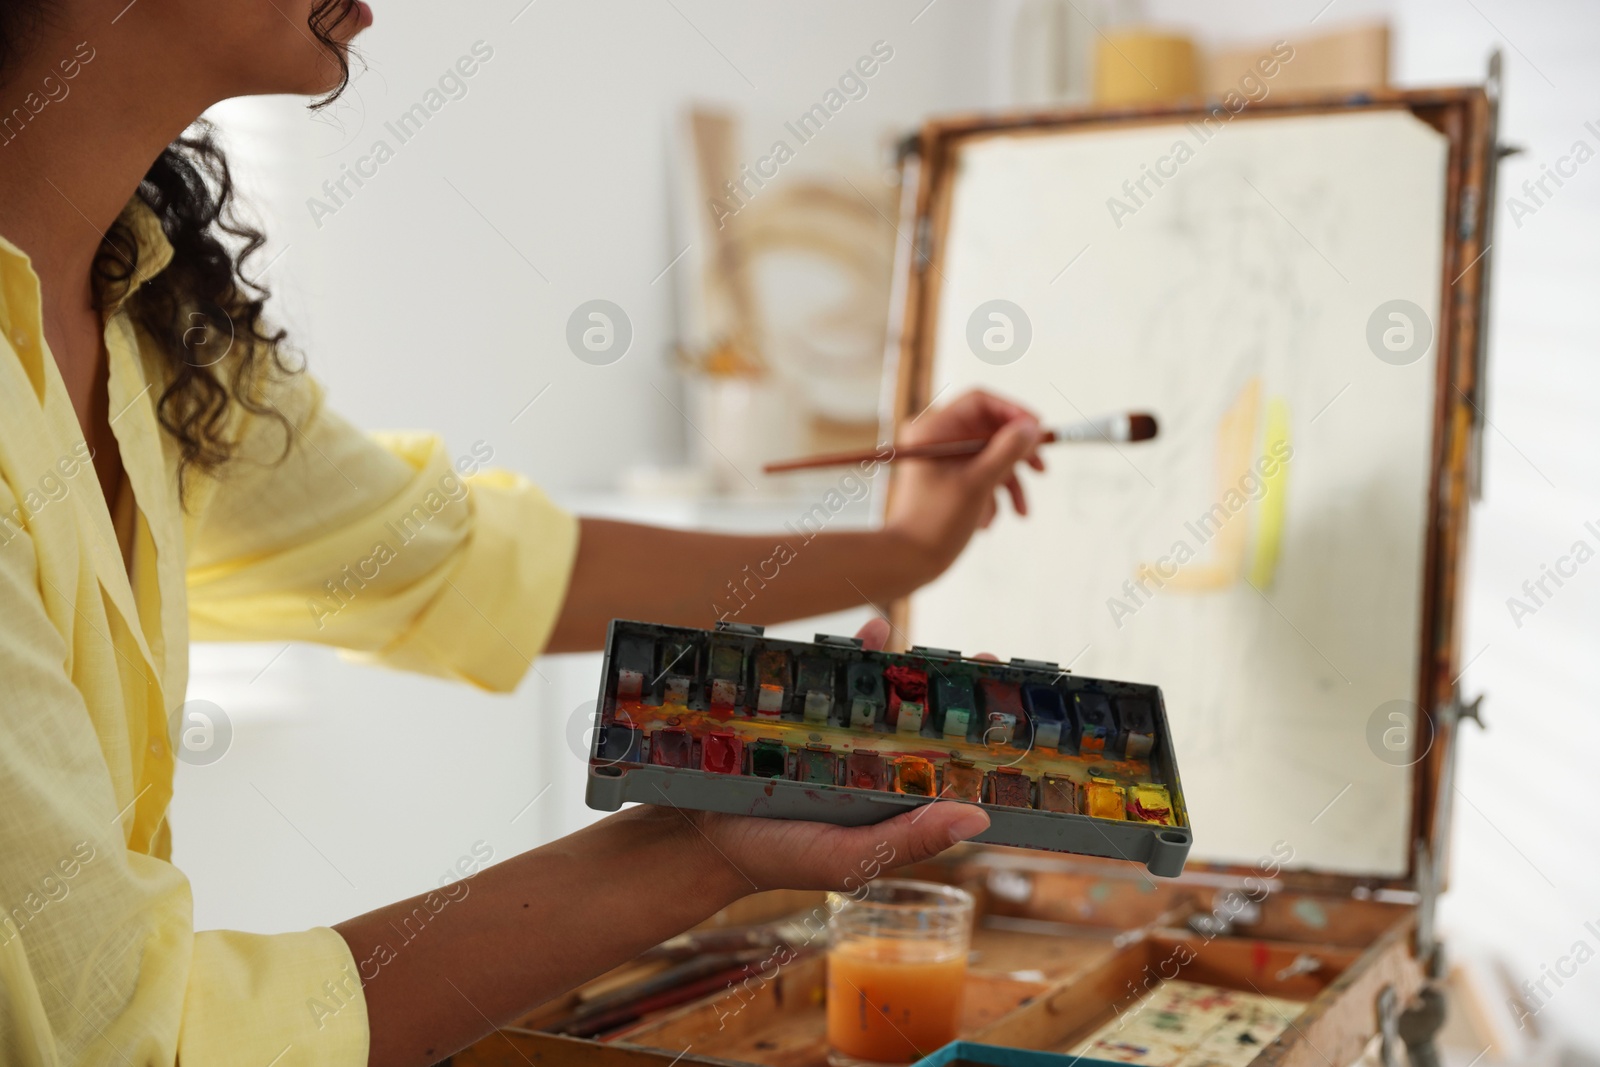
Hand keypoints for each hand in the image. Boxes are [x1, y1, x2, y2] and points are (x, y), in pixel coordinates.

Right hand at [670, 618, 990, 893]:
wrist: (692, 840)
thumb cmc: (777, 858)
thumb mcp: (849, 860)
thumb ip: (910, 840)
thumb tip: (981, 818)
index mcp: (889, 797)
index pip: (946, 762)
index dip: (981, 735)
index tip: (1013, 705)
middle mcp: (866, 761)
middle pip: (919, 717)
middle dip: (950, 687)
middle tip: (984, 658)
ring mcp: (830, 732)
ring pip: (879, 691)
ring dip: (902, 663)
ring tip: (921, 639)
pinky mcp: (795, 711)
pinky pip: (831, 673)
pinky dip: (850, 650)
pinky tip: (871, 629)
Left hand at [883, 389, 1044, 585]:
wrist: (907, 561)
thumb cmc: (936, 522)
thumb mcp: (978, 484)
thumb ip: (1007, 451)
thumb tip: (1031, 426)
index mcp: (933, 430)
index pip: (980, 402)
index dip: (1013, 412)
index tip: (1038, 430)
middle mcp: (936, 439)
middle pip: (989, 430)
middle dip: (1017, 455)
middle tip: (1041, 470)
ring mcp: (943, 460)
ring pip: (990, 457)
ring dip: (1009, 483)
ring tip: (1021, 511)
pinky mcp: (949, 479)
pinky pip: (980, 476)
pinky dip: (993, 496)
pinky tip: (989, 522)